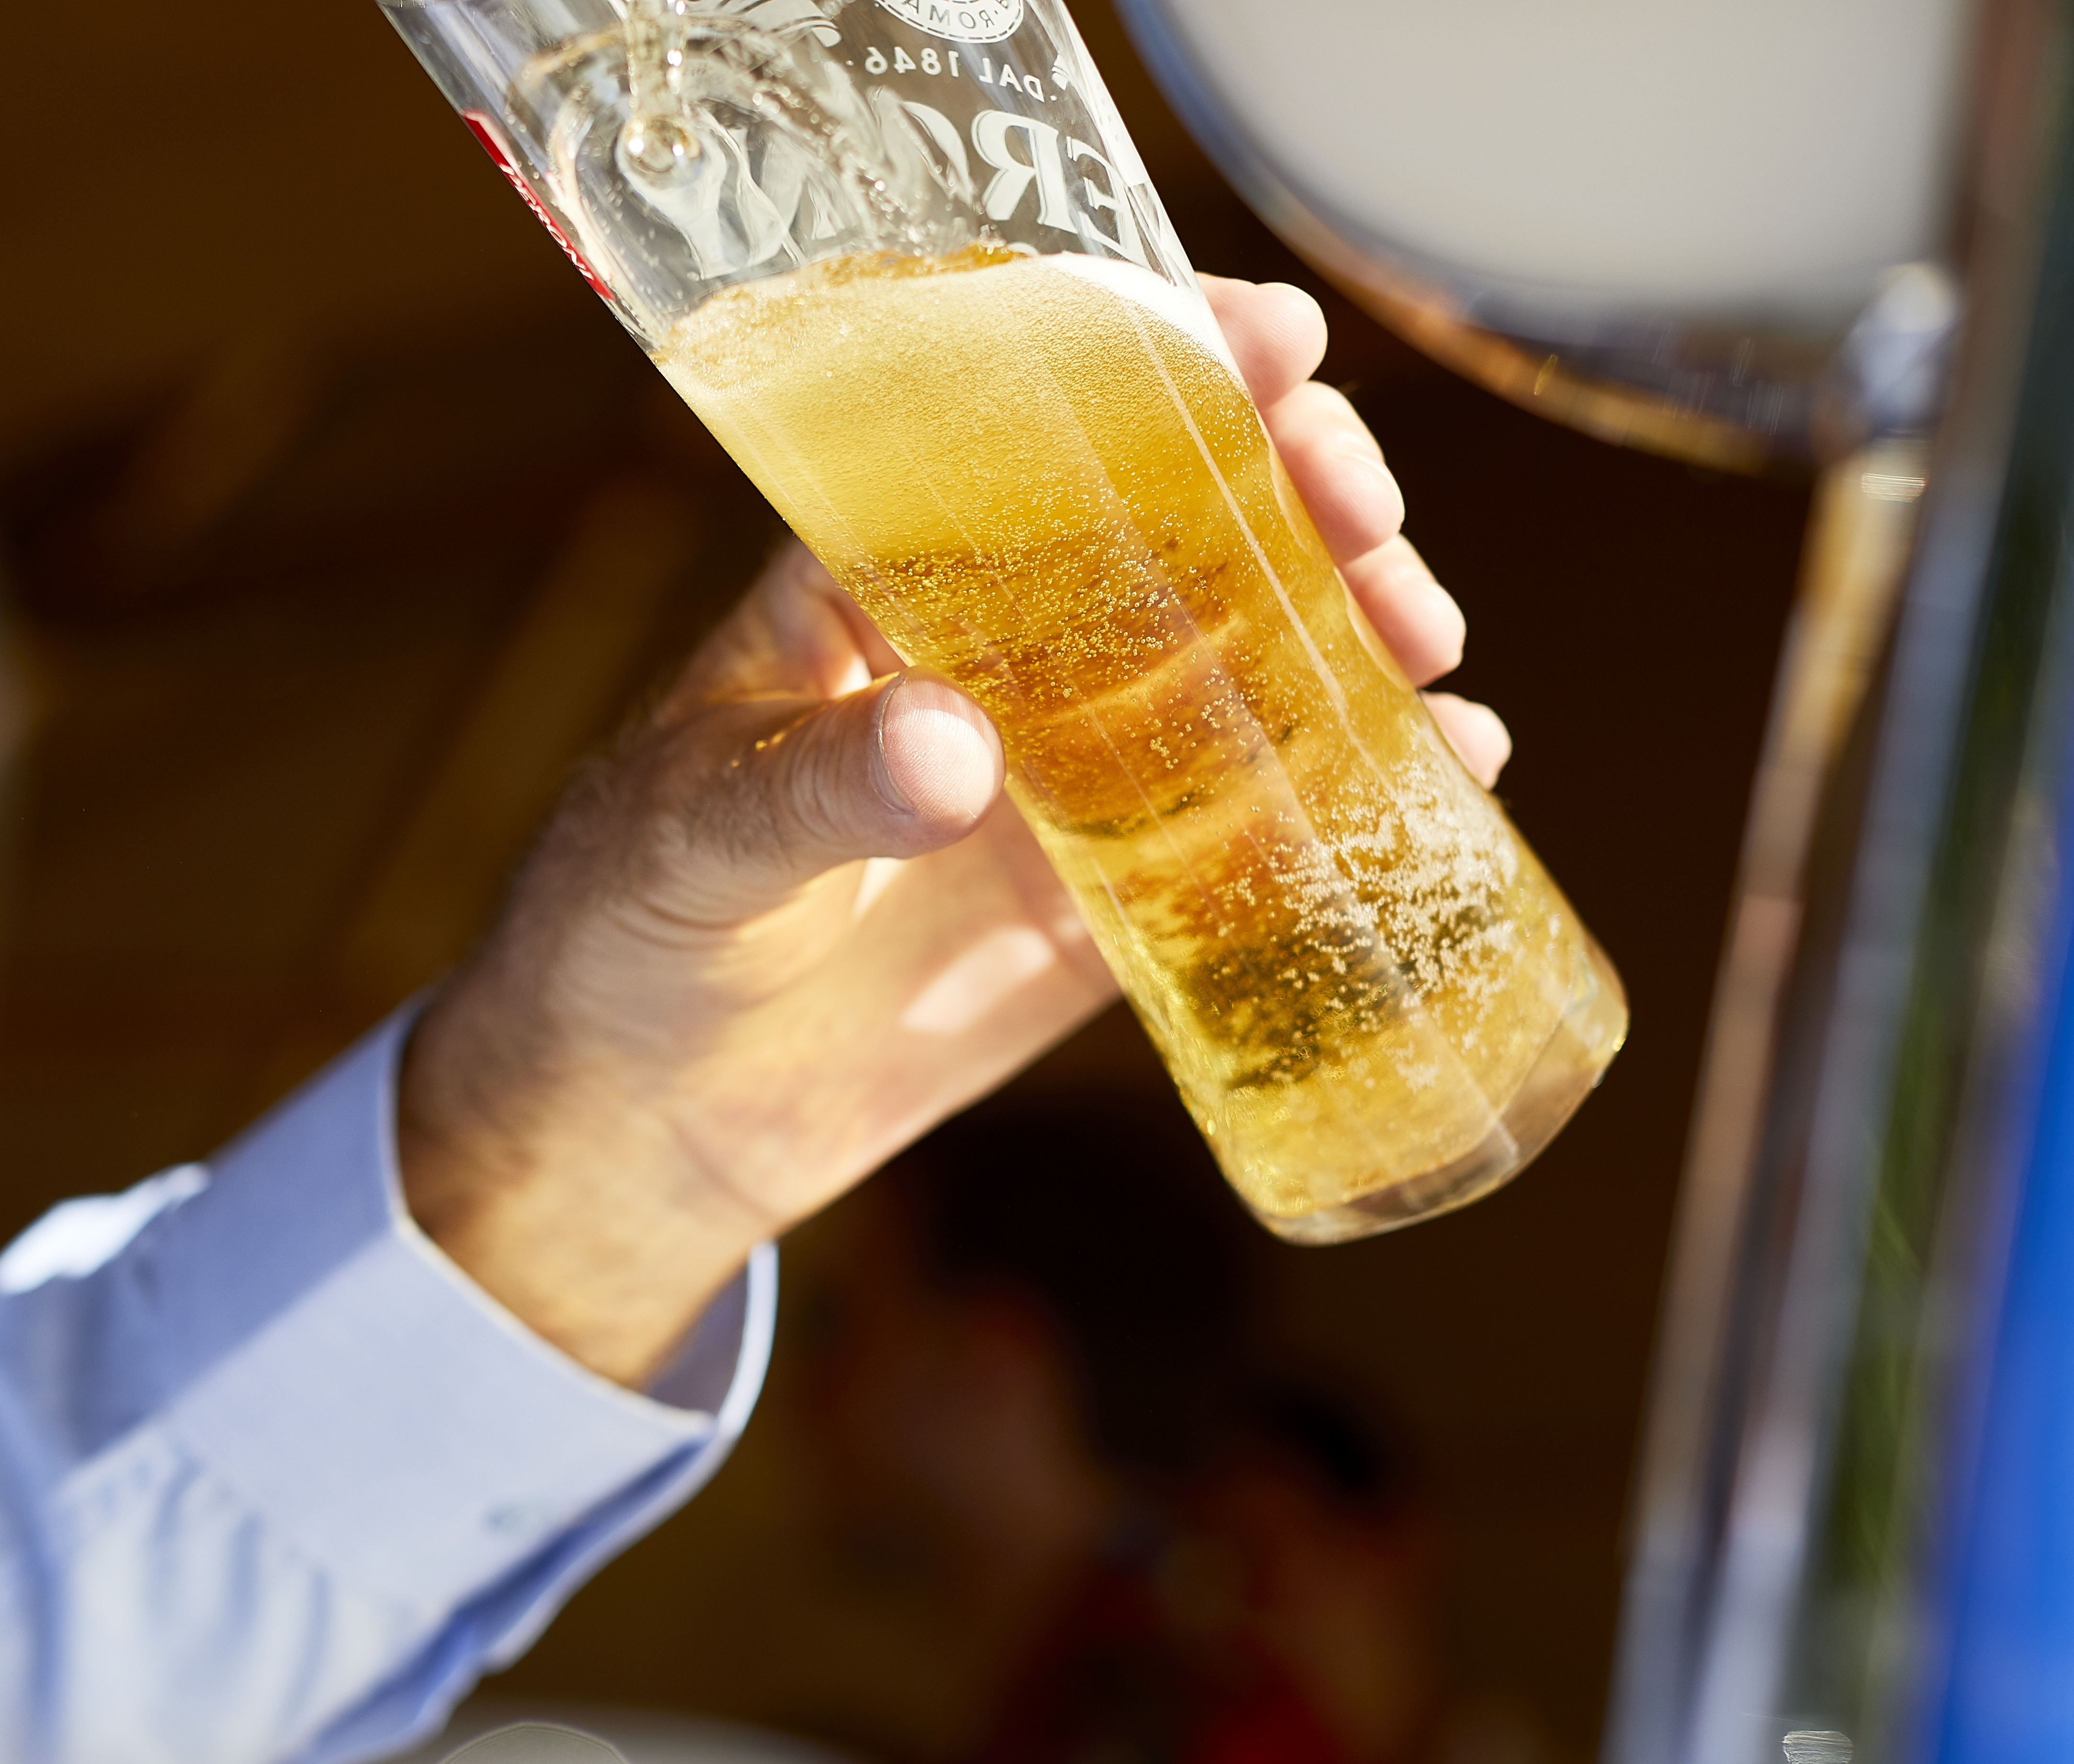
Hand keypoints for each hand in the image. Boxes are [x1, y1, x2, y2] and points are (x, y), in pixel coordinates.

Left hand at [399, 277, 1504, 1384]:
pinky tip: (1447, 769)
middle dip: (1291, 495)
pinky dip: (1350, 794)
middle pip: (1174, 527)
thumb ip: (812, 789)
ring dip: (1346, 629)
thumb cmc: (626, 922)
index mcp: (878, 586)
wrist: (637, 1111)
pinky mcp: (1104, 903)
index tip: (1266, 342)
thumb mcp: (694, 837)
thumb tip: (950, 748)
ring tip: (1425, 639)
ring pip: (1240, 661)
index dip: (1154, 362)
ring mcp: (1063, 775)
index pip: (1028, 427)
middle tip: (1369, 515)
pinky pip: (1248, 832)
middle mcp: (994, 657)